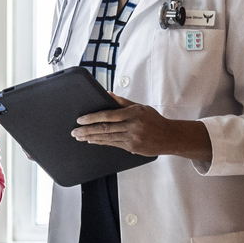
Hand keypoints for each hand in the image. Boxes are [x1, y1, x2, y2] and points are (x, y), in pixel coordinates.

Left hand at [72, 94, 212, 162]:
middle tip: (75, 132)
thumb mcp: (140, 107)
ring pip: (107, 138)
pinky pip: (112, 145)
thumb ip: (122, 102)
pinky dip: (101, 142)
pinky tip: (92, 141)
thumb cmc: (155, 120)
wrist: (169, 137)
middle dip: (87, 131)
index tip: (81, 120)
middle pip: (105, 128)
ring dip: (91, 138)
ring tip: (79, 137)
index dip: (92, 118)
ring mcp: (132, 138)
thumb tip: (107, 94)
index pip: (108, 115)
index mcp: (133, 113)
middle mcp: (132, 126)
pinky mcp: (132, 148)